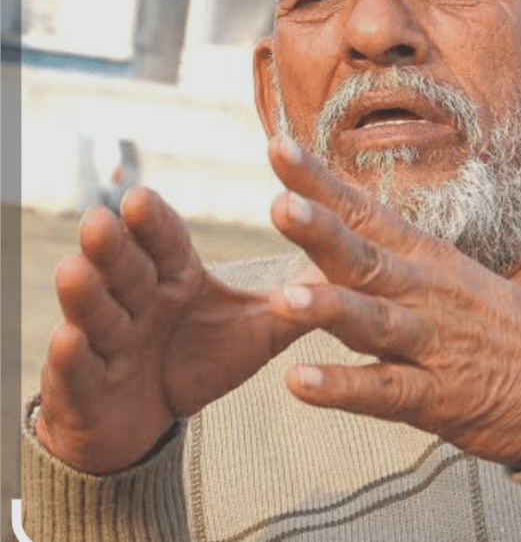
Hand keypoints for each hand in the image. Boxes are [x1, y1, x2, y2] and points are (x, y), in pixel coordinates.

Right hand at [36, 189, 301, 474]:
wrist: (146, 415)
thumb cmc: (200, 359)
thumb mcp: (257, 329)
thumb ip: (299, 300)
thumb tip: (358, 265)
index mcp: (175, 278)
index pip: (167, 244)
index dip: (156, 224)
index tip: (143, 196)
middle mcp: (136, 300)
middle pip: (126, 269)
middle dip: (115, 246)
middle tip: (107, 217)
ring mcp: (107, 341)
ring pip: (96, 312)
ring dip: (86, 292)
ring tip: (76, 268)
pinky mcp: (86, 387)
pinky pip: (79, 370)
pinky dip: (73, 356)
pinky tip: (70, 337)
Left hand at [266, 136, 520, 468]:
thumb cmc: (501, 326)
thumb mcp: (451, 277)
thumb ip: (389, 260)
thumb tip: (326, 242)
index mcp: (427, 259)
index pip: (367, 212)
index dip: (321, 182)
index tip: (279, 148)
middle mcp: (426, 293)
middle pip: (367, 258)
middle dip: (322, 232)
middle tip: (280, 204)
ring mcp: (433, 344)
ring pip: (375, 322)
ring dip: (330, 308)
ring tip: (283, 298)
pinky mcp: (438, 398)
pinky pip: (384, 393)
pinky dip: (343, 388)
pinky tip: (299, 382)